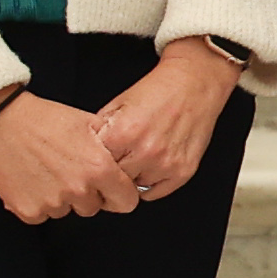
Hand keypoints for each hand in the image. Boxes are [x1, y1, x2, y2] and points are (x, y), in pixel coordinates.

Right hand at [0, 87, 133, 224]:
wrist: (0, 121)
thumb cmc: (44, 119)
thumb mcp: (89, 124)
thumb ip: (112, 148)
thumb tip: (129, 163)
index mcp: (99, 168)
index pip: (126, 202)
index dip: (120, 194)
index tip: (111, 189)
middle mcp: (78, 189)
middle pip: (94, 208)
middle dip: (88, 194)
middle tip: (71, 172)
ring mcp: (52, 203)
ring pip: (67, 211)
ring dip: (62, 198)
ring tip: (49, 171)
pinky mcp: (28, 210)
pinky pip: (42, 215)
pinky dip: (39, 203)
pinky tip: (33, 180)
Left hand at [96, 38, 246, 204]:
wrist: (194, 84)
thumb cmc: (156, 92)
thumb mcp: (117, 104)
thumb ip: (98, 131)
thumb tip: (82, 155)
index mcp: (123, 133)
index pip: (94, 165)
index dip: (92, 162)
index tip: (94, 161)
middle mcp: (146, 151)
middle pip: (112, 180)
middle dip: (111, 172)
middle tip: (115, 159)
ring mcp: (166, 164)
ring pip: (133, 189)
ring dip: (131, 177)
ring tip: (136, 157)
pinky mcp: (183, 172)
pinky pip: (154, 193)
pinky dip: (149, 182)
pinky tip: (151, 163)